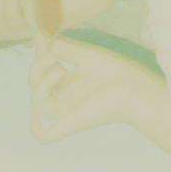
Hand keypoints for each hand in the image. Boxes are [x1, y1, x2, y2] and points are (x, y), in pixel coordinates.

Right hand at [27, 38, 167, 143]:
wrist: (136, 87)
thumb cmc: (116, 71)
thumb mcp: (84, 54)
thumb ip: (62, 46)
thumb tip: (39, 35)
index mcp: (68, 80)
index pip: (42, 67)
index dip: (39, 53)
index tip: (42, 37)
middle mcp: (64, 95)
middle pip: (34, 82)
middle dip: (37, 65)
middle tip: (53, 55)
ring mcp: (66, 111)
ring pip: (36, 101)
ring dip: (41, 82)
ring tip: (60, 70)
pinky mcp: (71, 123)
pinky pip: (46, 136)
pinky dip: (36, 129)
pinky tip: (35, 116)